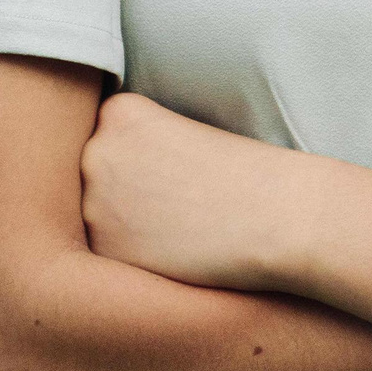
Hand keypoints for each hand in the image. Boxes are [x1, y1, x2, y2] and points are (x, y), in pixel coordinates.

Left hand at [80, 91, 311, 291]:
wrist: (279, 218)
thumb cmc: (247, 175)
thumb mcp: (183, 135)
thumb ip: (134, 148)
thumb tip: (94, 184)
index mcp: (119, 112)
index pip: (102, 138)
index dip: (138, 158)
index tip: (173, 168)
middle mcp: (96, 151)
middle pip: (91, 177)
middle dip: (122, 191)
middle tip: (176, 201)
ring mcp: (94, 204)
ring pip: (95, 218)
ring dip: (122, 226)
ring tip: (178, 227)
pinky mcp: (104, 253)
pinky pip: (105, 257)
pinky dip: (132, 259)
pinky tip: (173, 252)